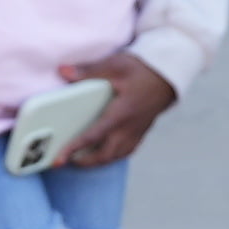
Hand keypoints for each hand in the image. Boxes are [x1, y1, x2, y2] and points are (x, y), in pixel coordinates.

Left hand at [52, 57, 177, 172]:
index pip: (93, 137)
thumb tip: (63, 72)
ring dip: (98, 161)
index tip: (58, 159)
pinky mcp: (142, 131)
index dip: (73, 149)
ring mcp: (137, 131)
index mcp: (121, 113)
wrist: (170, 75)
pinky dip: (112, 156)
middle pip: (105, 155)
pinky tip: (104, 152)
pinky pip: (126, 151)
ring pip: (116, 156)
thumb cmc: (143, 70)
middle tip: (66, 161)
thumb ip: (88, 71)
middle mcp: (130, 127)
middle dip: (84, 163)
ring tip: (81, 160)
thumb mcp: (115, 65)